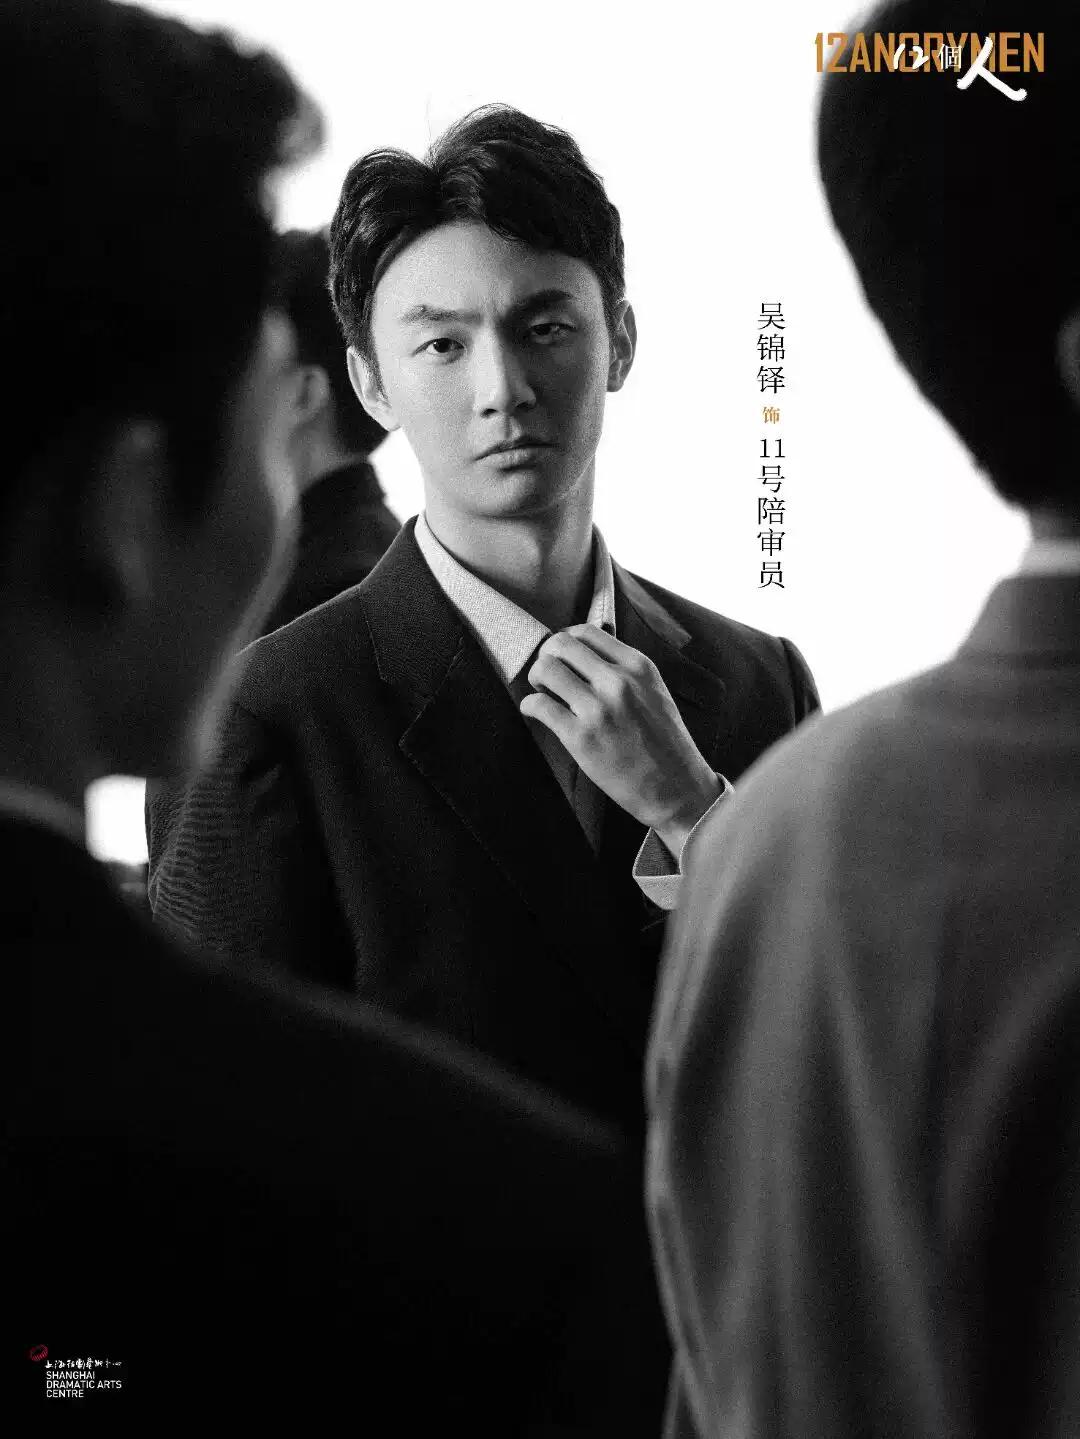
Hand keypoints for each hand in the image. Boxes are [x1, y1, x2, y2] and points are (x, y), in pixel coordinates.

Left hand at [519, 624, 721, 858]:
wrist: (677, 789)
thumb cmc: (665, 744)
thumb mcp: (655, 692)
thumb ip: (626, 670)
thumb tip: (588, 654)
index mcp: (638, 666)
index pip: (586, 632)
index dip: (566, 642)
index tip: (563, 657)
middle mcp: (617, 682)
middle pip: (560, 645)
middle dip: (547, 657)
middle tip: (548, 676)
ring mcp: (598, 709)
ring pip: (545, 670)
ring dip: (536, 679)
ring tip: (545, 694)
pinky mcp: (580, 737)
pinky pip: (538, 705)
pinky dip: (530, 706)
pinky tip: (537, 713)